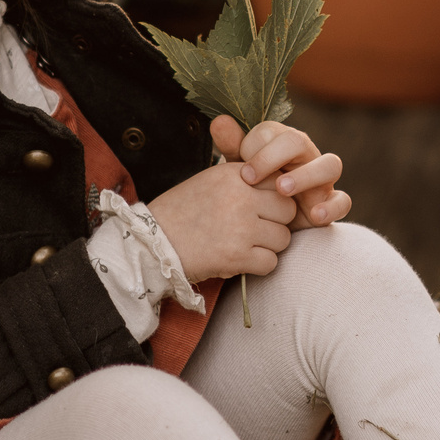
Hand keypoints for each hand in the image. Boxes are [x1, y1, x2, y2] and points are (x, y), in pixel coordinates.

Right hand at [146, 156, 295, 284]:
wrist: (151, 243)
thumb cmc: (183, 212)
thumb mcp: (212, 181)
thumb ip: (246, 179)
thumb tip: (283, 184)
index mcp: (235, 174)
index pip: (280, 182)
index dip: (273, 198)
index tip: (260, 208)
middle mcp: (241, 196)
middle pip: (287, 209)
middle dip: (276, 222)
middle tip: (255, 229)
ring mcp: (240, 226)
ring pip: (283, 238)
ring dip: (268, 246)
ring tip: (244, 245)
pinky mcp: (236, 255)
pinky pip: (271, 262)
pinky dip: (259, 266)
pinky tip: (240, 261)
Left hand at [220, 115, 350, 228]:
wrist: (267, 226)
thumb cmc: (254, 192)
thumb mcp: (240, 171)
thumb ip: (232, 146)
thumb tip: (219, 120)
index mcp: (281, 143)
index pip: (272, 132)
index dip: (255, 148)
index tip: (240, 171)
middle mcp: (305, 155)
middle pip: (299, 141)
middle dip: (274, 157)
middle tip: (250, 178)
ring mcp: (322, 179)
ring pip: (330, 165)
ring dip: (306, 175)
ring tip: (282, 190)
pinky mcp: (331, 203)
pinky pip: (343, 201)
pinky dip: (332, 207)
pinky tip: (315, 215)